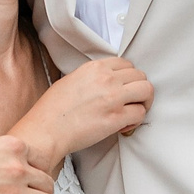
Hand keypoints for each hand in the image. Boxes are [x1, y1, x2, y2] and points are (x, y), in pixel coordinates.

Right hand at [10, 58, 152, 171]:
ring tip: (133, 112)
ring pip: (146, 91)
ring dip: (143, 102)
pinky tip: (124, 126)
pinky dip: (136, 120)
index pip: (126, 64)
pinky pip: (140, 113)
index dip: (129, 77)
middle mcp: (106, 79)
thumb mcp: (71, 80)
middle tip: (132, 102)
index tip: (125, 88)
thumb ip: (92, 77)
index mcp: (94, 68)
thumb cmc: (52, 110)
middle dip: (139, 89)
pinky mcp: (116, 118)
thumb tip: (105, 84)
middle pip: (140, 75)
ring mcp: (113, 97)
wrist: (46, 130)